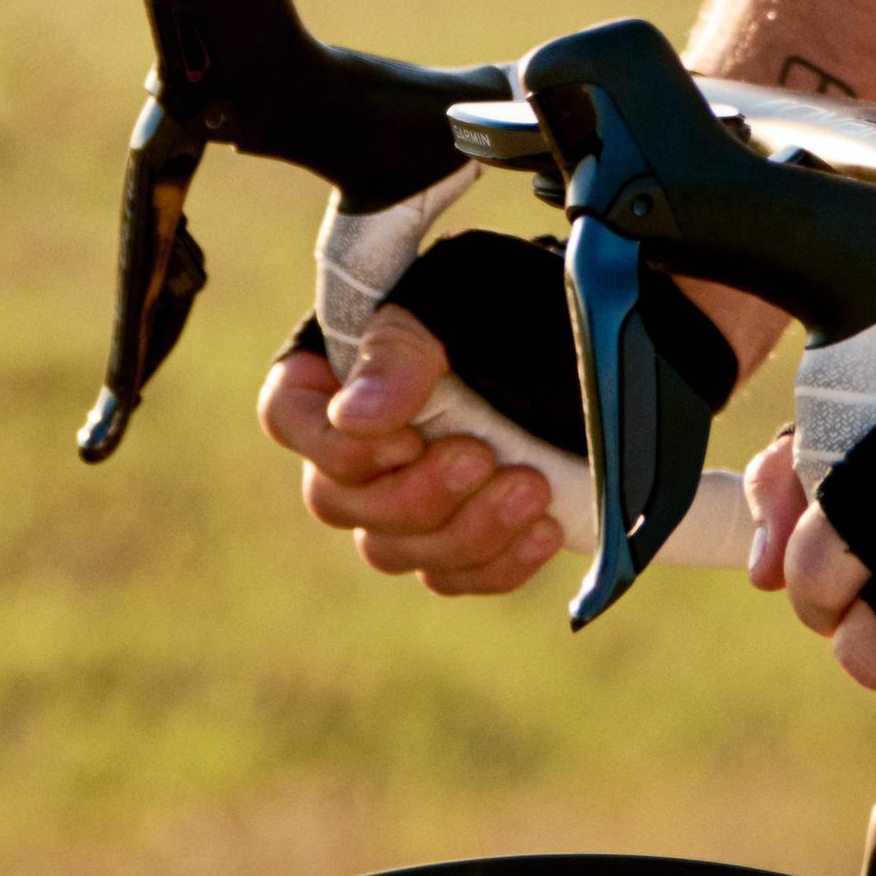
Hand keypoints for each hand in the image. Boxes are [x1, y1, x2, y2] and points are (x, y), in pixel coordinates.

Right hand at [257, 315, 564, 597]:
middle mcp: (355, 443)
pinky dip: (496, 564)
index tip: (408, 440)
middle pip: (339, 500)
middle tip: (483, 460)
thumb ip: (400, 350)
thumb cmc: (504, 301)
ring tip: (532, 491)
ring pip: (393, 550)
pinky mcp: (454, 535)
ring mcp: (401, 496)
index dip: (338, 448)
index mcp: (334, 372)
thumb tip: (354, 417)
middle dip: (416, 494)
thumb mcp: (453, 299)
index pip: (289, 416)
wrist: (586, 336)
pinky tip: (544, 531)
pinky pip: (450, 576)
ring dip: (464, 532)